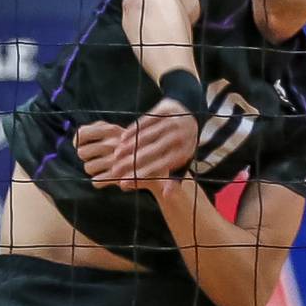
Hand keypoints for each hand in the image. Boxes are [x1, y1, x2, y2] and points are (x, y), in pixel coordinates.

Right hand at [79, 101, 197, 192]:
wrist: (190, 113)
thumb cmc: (182, 143)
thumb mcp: (183, 160)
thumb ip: (174, 178)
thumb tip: (166, 196)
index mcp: (184, 152)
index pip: (161, 166)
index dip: (141, 174)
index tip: (125, 182)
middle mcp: (179, 136)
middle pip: (152, 152)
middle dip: (132, 162)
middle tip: (115, 170)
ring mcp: (172, 122)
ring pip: (147, 136)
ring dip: (130, 146)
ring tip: (116, 155)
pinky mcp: (165, 110)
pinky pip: (146, 121)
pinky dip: (133, 130)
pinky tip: (122, 138)